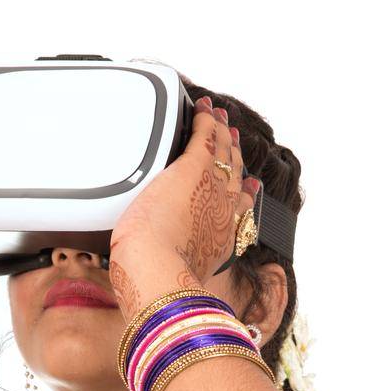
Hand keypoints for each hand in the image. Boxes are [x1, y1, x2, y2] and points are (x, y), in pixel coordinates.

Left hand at [104, 96, 262, 313]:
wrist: (157, 271)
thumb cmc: (155, 282)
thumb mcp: (171, 278)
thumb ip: (165, 274)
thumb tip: (143, 280)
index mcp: (222, 239)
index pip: (240, 211)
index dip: (245, 195)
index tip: (248, 185)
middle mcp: (224, 211)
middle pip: (235, 176)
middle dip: (234, 157)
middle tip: (232, 139)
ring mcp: (212, 188)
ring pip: (223, 153)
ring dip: (221, 131)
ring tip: (218, 117)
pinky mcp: (193, 168)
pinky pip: (206, 135)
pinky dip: (206, 119)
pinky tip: (204, 108)